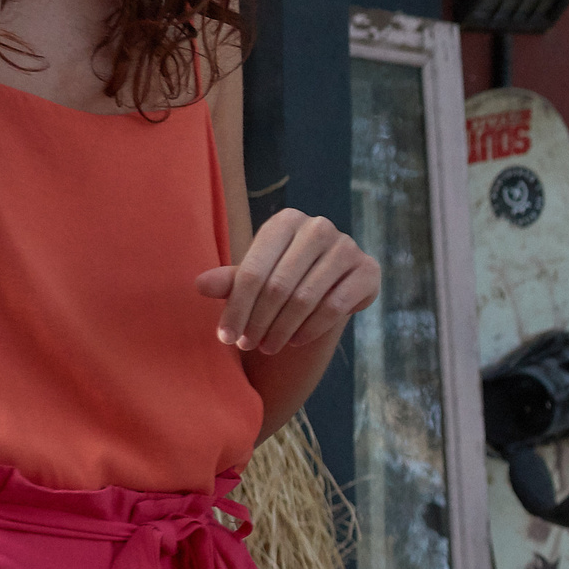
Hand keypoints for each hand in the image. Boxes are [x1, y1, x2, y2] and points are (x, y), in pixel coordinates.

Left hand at [195, 209, 378, 356]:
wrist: (328, 283)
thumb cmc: (282, 276)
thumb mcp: (254, 277)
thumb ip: (230, 281)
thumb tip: (200, 285)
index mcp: (285, 221)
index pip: (253, 270)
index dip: (237, 308)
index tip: (225, 337)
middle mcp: (318, 227)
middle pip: (278, 286)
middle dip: (258, 322)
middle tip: (246, 345)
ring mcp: (347, 247)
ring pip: (305, 298)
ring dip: (281, 330)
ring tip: (267, 347)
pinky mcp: (368, 270)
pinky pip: (334, 307)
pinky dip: (311, 329)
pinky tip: (295, 341)